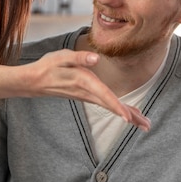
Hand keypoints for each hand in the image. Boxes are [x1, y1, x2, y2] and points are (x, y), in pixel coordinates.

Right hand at [24, 49, 149, 130]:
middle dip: (129, 115)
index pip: (103, 95)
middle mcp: (86, 92)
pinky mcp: (86, 96)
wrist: (33, 81)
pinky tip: (129, 114)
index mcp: (83, 81)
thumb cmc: (47, 66)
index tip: (128, 118)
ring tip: (145, 124)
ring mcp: (86, 96)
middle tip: (147, 125)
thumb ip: (78, 57)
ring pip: (110, 107)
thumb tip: (95, 58)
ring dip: (128, 115)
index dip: (116, 106)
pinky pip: (106, 105)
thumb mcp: (60, 56)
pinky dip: (119, 110)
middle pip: (111, 105)